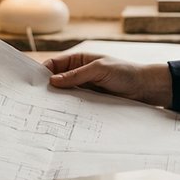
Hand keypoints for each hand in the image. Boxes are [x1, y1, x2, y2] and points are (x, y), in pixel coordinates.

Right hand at [44, 53, 172, 106]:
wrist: (146, 88)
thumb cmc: (125, 73)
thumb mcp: (100, 69)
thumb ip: (76, 75)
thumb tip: (52, 81)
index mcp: (80, 60)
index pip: (54, 65)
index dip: (42, 73)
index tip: (32, 85)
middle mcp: (79, 74)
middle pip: (57, 82)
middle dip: (47, 90)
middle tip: (35, 102)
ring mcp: (85, 89)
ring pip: (65, 96)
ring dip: (58, 102)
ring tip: (46, 112)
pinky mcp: (91, 103)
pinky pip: (75, 106)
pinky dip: (69, 110)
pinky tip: (63, 118)